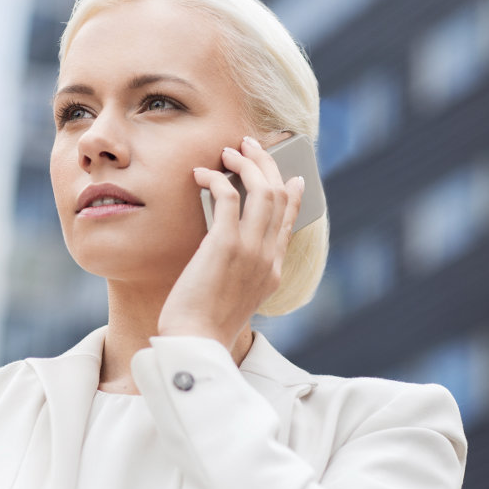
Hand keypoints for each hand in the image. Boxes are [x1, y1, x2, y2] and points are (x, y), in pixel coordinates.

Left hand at [157, 135, 305, 351]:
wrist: (197, 343)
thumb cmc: (204, 325)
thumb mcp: (233, 297)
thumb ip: (239, 271)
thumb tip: (225, 248)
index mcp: (273, 271)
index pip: (290, 222)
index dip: (292, 194)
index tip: (291, 176)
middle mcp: (268, 257)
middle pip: (280, 196)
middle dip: (266, 164)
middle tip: (249, 145)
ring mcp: (250, 250)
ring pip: (262, 189)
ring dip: (245, 163)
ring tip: (227, 151)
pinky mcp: (226, 245)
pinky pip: (230, 196)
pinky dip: (217, 179)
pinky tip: (201, 175)